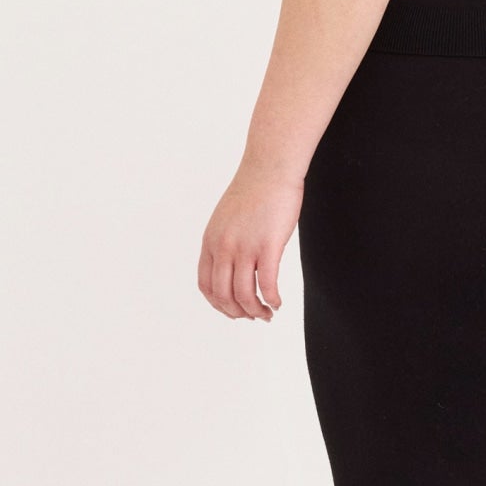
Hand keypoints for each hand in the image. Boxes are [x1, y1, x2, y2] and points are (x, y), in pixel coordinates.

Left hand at [199, 164, 303, 320]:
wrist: (270, 168)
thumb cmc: (255, 190)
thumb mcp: (227, 218)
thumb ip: (225, 240)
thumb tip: (234, 261)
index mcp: (211, 242)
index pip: (206, 286)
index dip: (219, 305)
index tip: (234, 310)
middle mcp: (223, 247)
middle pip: (224, 295)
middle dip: (238, 313)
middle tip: (254, 316)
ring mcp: (244, 247)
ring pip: (244, 295)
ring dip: (256, 311)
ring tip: (268, 313)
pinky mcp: (267, 246)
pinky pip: (266, 284)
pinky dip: (271, 299)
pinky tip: (278, 302)